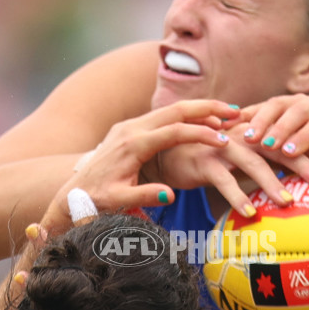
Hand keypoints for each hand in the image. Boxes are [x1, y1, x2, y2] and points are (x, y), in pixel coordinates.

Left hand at [42, 99, 238, 224]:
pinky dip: (187, 116)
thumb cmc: (97, 200)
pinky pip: (164, 117)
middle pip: (176, 110)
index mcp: (132, 145)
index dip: (201, 133)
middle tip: (236, 111)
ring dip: (199, 109)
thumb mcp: (119, 201)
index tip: (225, 139)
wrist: (73, 192)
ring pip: (171, 110)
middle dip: (207, 108)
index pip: (174, 132)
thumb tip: (170, 194)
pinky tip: (204, 120)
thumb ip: (145, 196)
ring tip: (227, 112)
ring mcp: (130, 126)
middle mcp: (131, 129)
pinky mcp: (131, 129)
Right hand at [154, 92, 308, 217]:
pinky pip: (224, 180)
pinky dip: (237, 197)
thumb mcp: (250, 159)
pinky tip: (250, 214)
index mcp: (261, 130)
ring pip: (253, 162)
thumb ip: (278, 164)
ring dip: (272, 182)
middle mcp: (246, 134)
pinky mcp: (204, 161)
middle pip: (279, 145)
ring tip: (290, 203)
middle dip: (305, 161)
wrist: (171, 154)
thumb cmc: (218, 160)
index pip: (296, 135)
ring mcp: (223, 145)